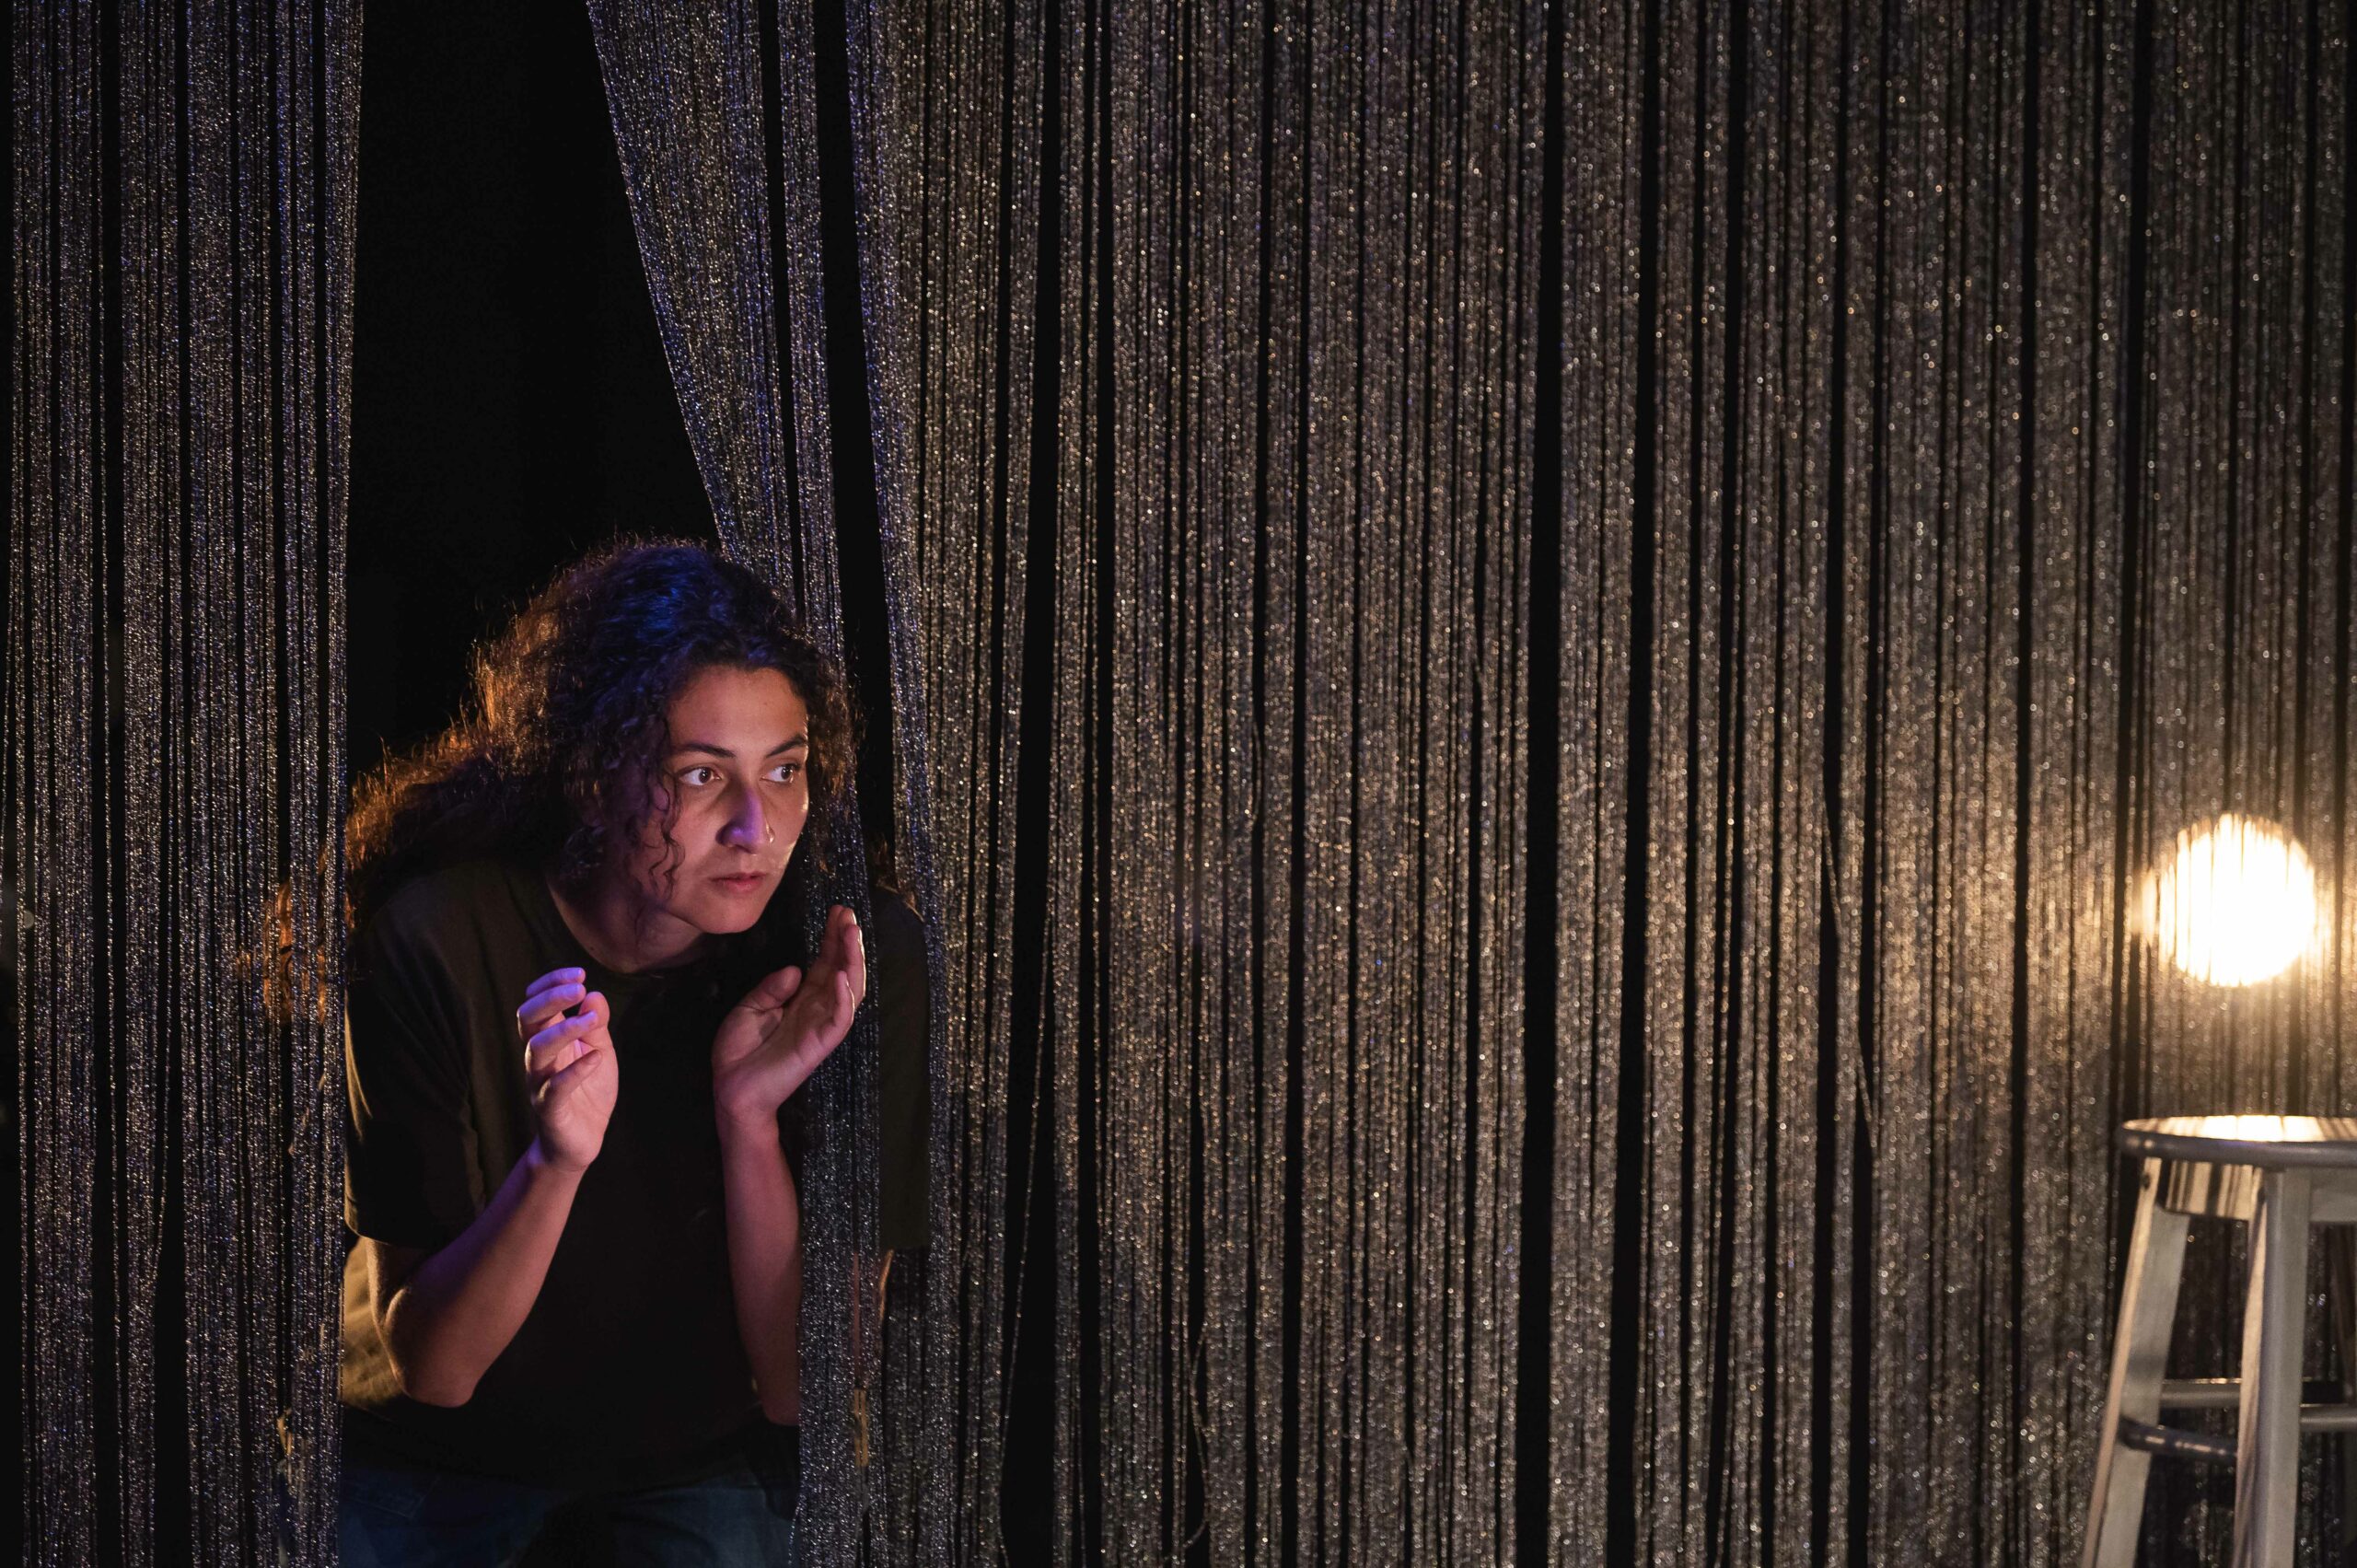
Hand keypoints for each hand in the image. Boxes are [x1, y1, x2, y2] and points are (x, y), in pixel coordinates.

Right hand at [515, 966, 616, 1173]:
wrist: (582, 1140)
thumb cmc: (588, 1090)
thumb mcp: (599, 1050)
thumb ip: (596, 1024)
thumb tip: (594, 994)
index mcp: (547, 1039)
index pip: (535, 1003)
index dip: (550, 984)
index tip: (579, 973)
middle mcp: (537, 1058)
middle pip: (527, 1019)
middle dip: (551, 998)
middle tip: (579, 987)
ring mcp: (539, 1083)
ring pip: (537, 1050)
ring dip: (564, 1030)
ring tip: (590, 1021)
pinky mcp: (549, 1109)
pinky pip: (555, 1087)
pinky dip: (575, 1070)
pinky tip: (596, 1058)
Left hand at [711, 904, 866, 1127]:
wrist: (731, 1089)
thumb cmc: (739, 1052)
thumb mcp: (749, 1008)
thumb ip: (771, 988)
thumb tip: (794, 968)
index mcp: (800, 1000)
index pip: (824, 964)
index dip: (832, 939)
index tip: (838, 912)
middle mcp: (816, 1010)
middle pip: (841, 970)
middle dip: (846, 942)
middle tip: (848, 914)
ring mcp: (820, 1026)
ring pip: (849, 990)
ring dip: (853, 962)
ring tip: (851, 934)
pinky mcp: (818, 1045)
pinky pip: (840, 1020)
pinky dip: (844, 998)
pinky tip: (842, 976)